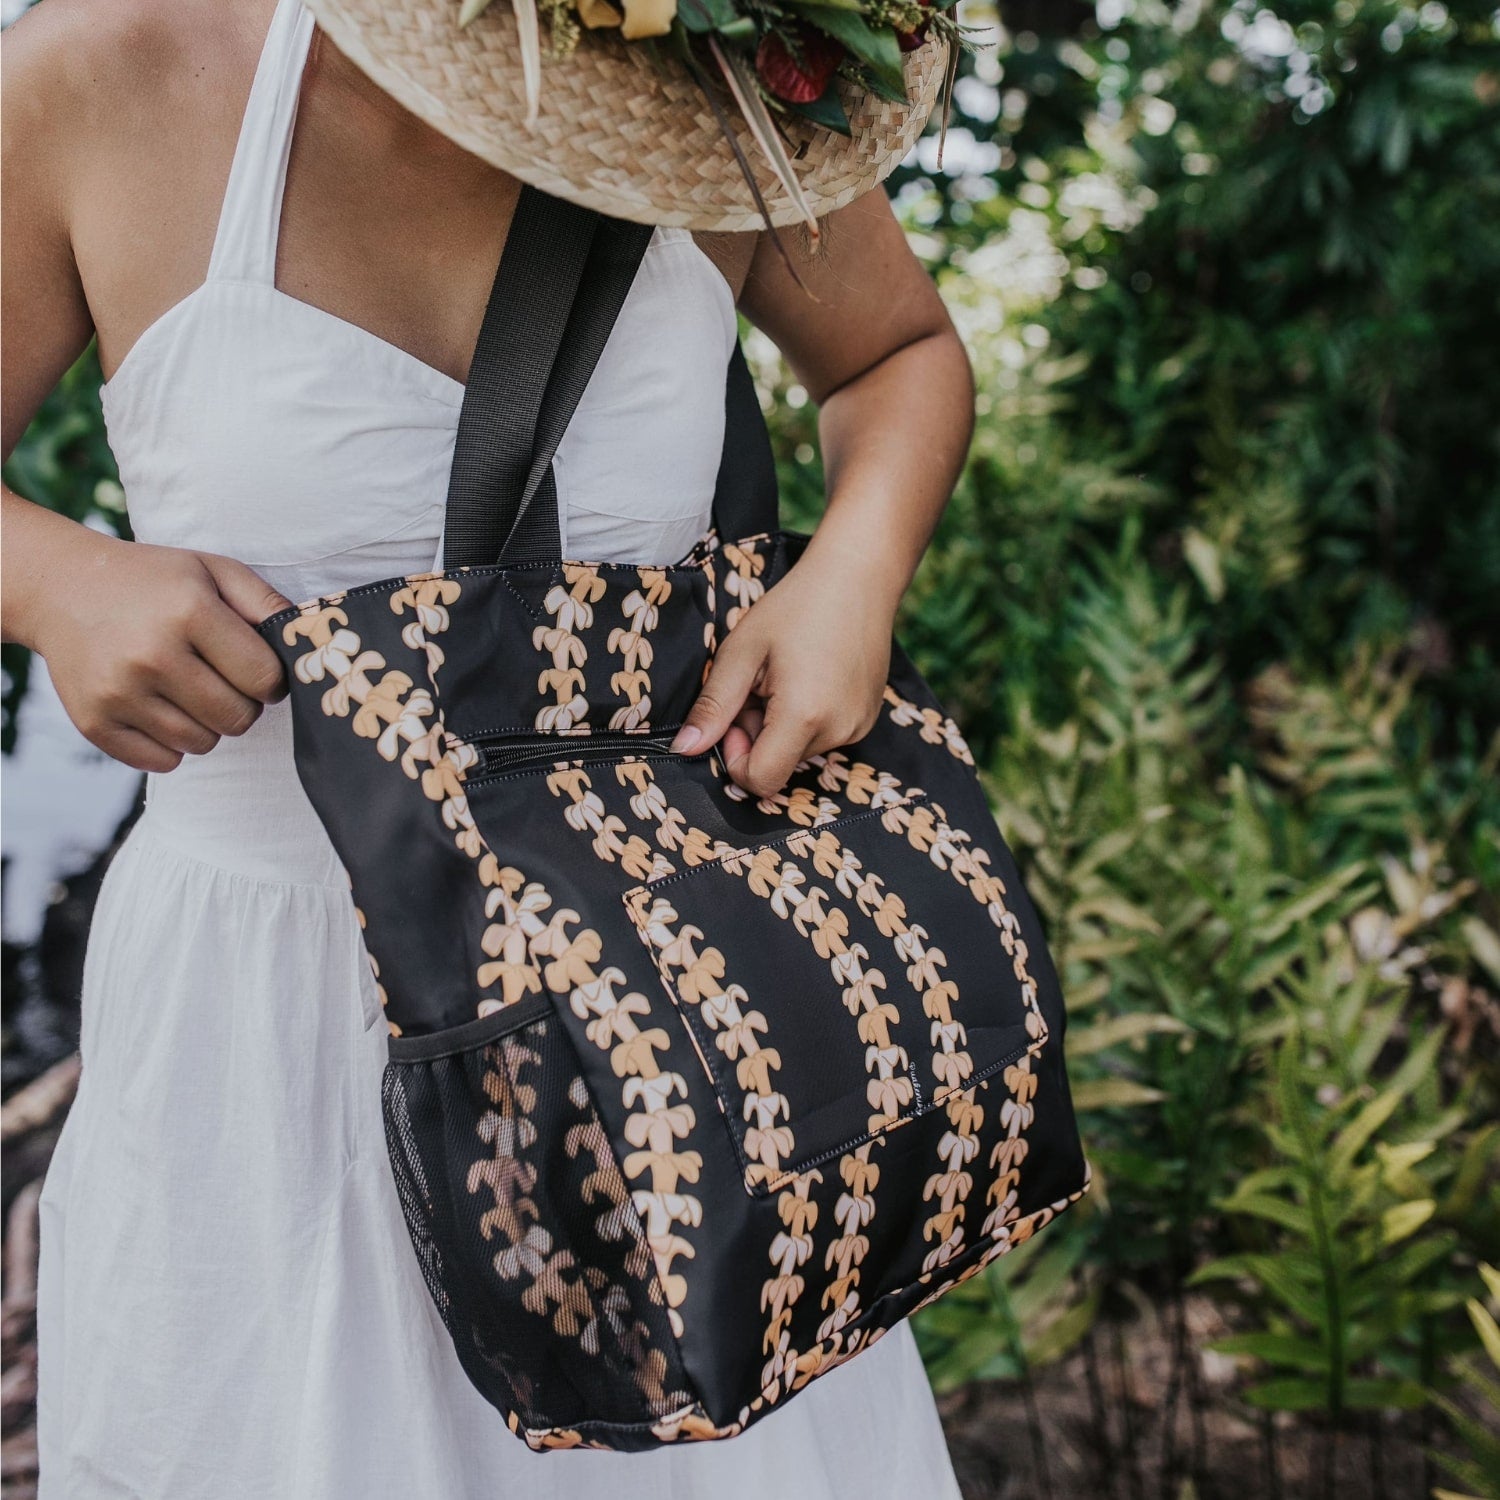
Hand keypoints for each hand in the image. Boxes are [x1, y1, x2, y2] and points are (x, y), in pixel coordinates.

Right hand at [28, 530, 291, 772]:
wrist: (60, 589)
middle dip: (242, 705)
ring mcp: (119, 693)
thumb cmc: (154, 582)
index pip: (264, 679)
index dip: (271, 680)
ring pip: (203, 744)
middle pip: (238, 719)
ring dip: (207, 724)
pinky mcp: (94, 722)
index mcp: (189, 612)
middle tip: (221, 679)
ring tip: (187, 688)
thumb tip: (310, 641)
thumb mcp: (214, 571)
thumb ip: (266, 603)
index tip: (256, 669)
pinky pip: (164, 762)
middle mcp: (152, 655)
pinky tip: (159, 706)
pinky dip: (171, 743)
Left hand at [671, 552, 893, 796]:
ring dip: (781, 726)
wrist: (858, 577)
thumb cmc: (795, 606)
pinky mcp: (868, 719)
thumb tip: (684, 749)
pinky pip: (823, 737)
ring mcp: (858, 728)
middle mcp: (838, 732)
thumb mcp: (741, 652)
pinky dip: (806, 719)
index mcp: (803, 717)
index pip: (760, 780)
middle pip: (779, 765)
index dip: (736, 757)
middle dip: (757, 735)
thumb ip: (713, 706)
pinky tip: (809, 677)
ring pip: (799, 752)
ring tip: (785, 676)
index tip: (734, 715)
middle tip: (759, 684)